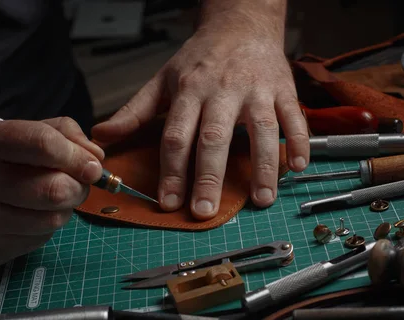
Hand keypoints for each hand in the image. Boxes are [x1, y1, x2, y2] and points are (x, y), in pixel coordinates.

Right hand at [0, 117, 103, 265]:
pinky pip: (40, 239)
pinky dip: (45, 225)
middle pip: (54, 190)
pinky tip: (28, 215)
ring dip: (65, 208)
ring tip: (51, 196)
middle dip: (79, 186)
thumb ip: (55, 133)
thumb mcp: (3, 132)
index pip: (42, 144)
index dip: (77, 154)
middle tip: (79, 181)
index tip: (93, 163)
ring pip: (53, 219)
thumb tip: (95, 157)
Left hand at [92, 4, 308, 218]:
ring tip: (260, 200)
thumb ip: (134, 112)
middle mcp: (223, 91)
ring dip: (263, 167)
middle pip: (215, 138)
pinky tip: (297, 167)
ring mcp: (256, 89)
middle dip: (209, 177)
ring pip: (262, 130)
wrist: (240, 24)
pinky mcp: (283, 88)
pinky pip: (295, 117)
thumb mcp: (162, 81)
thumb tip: (102, 136)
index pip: (176, 137)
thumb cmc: (199, 58)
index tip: (168, 203)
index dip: (171, 172)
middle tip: (205, 212)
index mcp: (189, 91)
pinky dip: (300, 141)